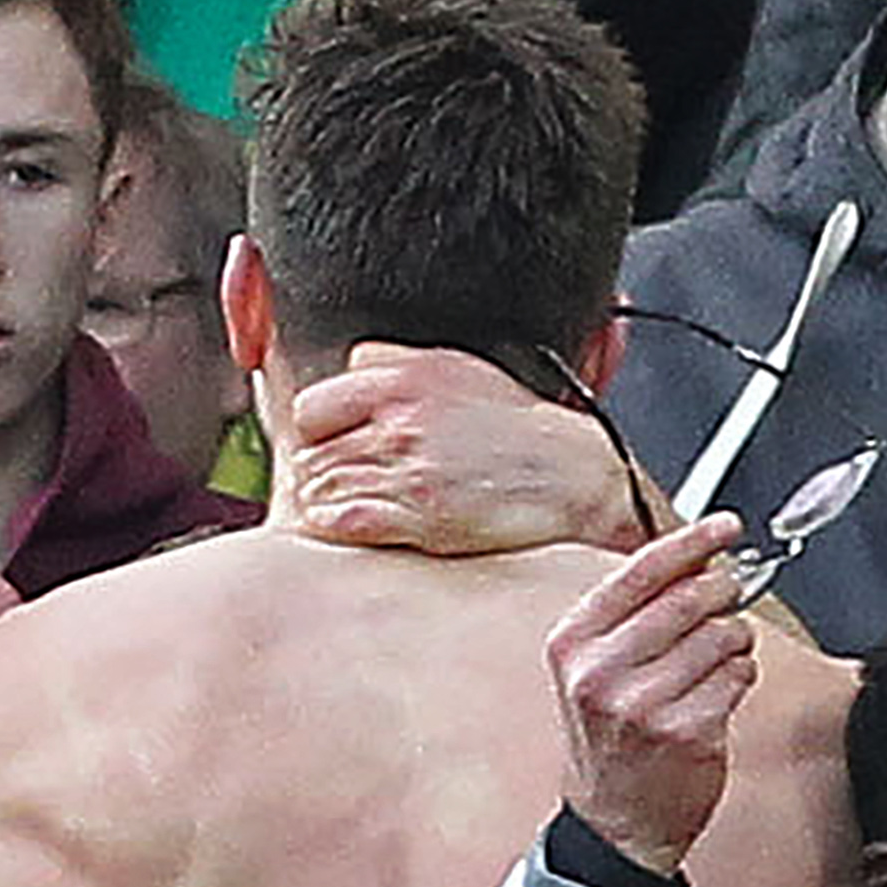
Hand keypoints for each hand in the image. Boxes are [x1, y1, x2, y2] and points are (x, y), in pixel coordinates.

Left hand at [282, 342, 645, 556]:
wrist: (574, 478)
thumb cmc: (517, 429)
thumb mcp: (460, 371)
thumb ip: (398, 363)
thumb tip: (354, 360)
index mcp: (403, 380)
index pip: (313, 407)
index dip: (317, 431)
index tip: (331, 444)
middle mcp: (399, 421)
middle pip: (311, 453)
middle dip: (320, 470)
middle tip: (339, 482)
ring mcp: (407, 470)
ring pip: (322, 489)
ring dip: (327, 502)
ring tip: (350, 505)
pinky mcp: (419, 515)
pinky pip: (344, 521)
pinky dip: (339, 526)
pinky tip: (358, 525)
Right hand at [546, 512, 752, 872]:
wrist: (613, 824)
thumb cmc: (609, 742)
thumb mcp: (592, 671)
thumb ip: (632, 615)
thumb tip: (693, 560)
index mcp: (573, 646)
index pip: (640, 573)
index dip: (691, 541)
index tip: (723, 527)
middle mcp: (601, 674)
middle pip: (689, 599)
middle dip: (722, 591)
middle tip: (728, 596)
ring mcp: (644, 705)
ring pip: (722, 637)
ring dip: (733, 643)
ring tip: (711, 665)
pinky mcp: (688, 732)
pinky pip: (738, 677)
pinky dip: (739, 677)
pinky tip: (716, 695)